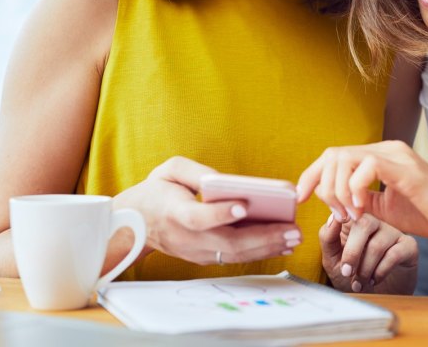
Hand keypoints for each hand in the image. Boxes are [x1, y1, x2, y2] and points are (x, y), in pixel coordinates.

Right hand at [111, 156, 301, 267]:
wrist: (134, 223)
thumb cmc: (157, 190)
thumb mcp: (170, 170)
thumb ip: (195, 171)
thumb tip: (225, 180)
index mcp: (174, 212)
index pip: (198, 217)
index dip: (221, 213)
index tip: (245, 205)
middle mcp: (186, 237)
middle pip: (226, 242)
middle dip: (263, 237)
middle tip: (292, 229)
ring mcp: (194, 251)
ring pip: (233, 255)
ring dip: (267, 248)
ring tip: (294, 237)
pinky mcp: (203, 257)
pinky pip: (233, 257)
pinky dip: (259, 252)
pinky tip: (281, 243)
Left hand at [298, 141, 427, 241]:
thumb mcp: (386, 209)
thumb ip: (361, 201)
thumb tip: (334, 203)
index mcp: (381, 156)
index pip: (335, 155)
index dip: (311, 175)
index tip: (300, 198)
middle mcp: (387, 149)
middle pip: (333, 154)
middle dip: (321, 186)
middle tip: (336, 214)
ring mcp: (396, 155)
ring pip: (345, 158)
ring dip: (338, 190)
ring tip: (351, 214)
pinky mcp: (406, 169)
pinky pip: (366, 166)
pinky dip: (355, 189)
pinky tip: (363, 209)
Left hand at [320, 212, 416, 294]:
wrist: (375, 297)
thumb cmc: (352, 275)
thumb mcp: (332, 260)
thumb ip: (328, 238)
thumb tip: (333, 218)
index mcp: (354, 222)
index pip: (348, 211)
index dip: (340, 221)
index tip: (336, 244)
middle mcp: (374, 223)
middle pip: (364, 224)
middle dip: (352, 252)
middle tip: (347, 273)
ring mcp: (392, 232)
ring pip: (378, 244)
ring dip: (365, 268)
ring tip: (359, 283)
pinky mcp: (408, 246)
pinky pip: (394, 254)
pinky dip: (380, 271)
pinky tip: (374, 280)